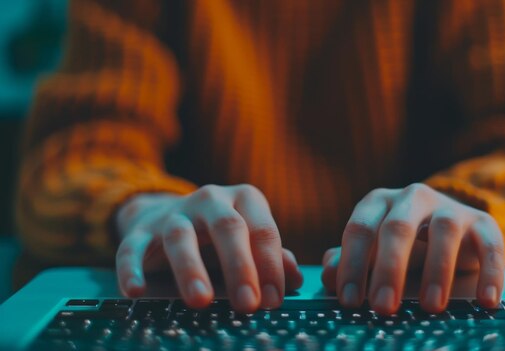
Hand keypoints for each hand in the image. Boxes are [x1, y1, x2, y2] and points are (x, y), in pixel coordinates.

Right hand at [115, 184, 302, 312]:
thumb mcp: (249, 240)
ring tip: (201, 301)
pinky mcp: (141, 230)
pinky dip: (132, 269)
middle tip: (248, 303)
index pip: (263, 230)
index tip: (273, 300)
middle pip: (228, 228)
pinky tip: (136, 292)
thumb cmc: (220, 236)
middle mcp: (211, 200)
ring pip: (181, 236)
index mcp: (245, 199)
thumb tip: (297, 279)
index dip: (270, 266)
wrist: (167, 215)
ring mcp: (174, 213)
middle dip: (240, 266)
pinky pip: (133, 248)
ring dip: (191, 269)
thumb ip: (272, 258)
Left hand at [322, 183, 504, 314]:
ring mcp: (450, 207)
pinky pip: (490, 244)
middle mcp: (413, 197)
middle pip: (397, 228)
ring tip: (431, 307)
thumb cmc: (402, 247)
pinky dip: (490, 272)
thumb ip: (350, 263)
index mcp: (379, 202)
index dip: (352, 265)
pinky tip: (486, 301)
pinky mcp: (483, 222)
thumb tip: (328, 274)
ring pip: (444, 231)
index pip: (360, 229)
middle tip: (383, 307)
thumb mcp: (373, 253)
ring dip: (437, 270)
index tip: (350, 302)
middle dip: (389, 269)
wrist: (452, 233)